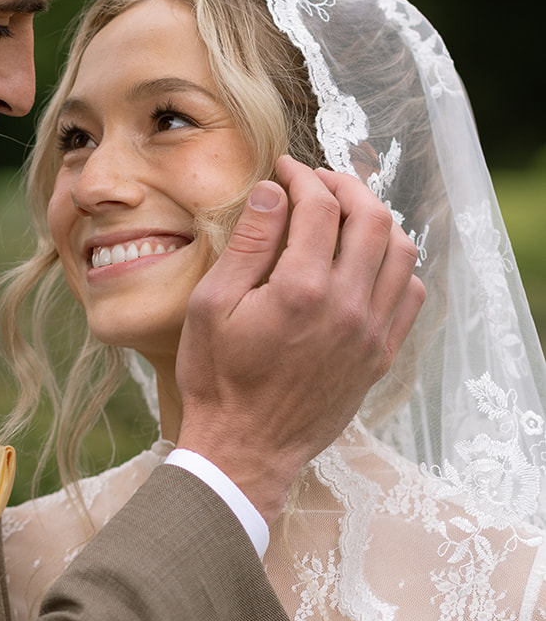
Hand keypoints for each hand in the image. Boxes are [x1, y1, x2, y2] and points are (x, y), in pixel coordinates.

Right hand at [175, 155, 424, 522]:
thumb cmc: (217, 380)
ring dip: (377, 219)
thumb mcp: (211, 306)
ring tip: (345, 214)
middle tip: (318, 181)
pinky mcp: (380, 355)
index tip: (284, 169)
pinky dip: (396, 263)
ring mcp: (371, 332)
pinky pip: (409, 293)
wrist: (245, 451)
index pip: (319, 206)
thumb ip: (248, 245)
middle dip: (345, 186)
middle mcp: (347, 306)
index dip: (302, 175)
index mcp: (300, 290)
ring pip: (400, 250)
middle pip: (371, 217)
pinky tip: (366, 260)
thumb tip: (274, 191)